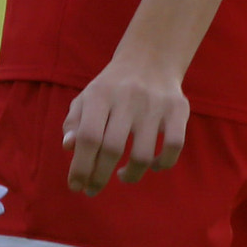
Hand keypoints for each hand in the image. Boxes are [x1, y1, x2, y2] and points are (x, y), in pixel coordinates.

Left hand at [62, 55, 190, 195]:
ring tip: (122, 175)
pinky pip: (173, 147)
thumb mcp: (86, 98)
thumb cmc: (111, 87)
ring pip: (143, 155)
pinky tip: (151, 165)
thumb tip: (68, 147)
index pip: (88, 137)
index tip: (76, 186)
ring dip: (130, 175)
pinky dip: (162, 164)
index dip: (80, 167)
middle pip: (112, 149)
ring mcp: (156, 103)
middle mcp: (128, 96)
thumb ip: (74, 122)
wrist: (150, 57)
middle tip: (94, 189)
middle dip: (99, 177)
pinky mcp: (179, 108)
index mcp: (101, 94)